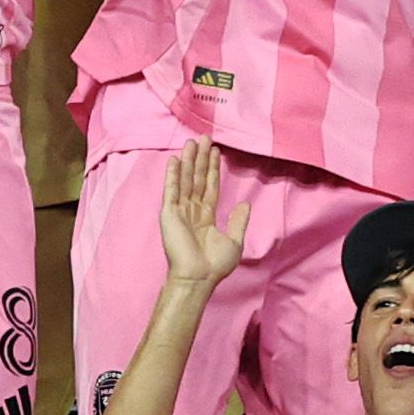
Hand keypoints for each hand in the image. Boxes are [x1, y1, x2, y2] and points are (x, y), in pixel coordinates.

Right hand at [157, 139, 249, 289]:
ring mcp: (180, 211)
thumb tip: (244, 204)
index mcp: (206, 216)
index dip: (213, 168)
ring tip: (192, 142)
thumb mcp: (234, 240)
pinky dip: (172, 175)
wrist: (199, 277)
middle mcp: (192, 210)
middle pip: (197, 179)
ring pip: (185, 180)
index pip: (210, 186)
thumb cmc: (215, 265)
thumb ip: (239, 221)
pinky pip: (171, 191)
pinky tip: (174, 161)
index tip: (215, 151)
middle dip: (200, 158)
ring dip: (188, 161)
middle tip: (204, 137)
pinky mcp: (169, 214)